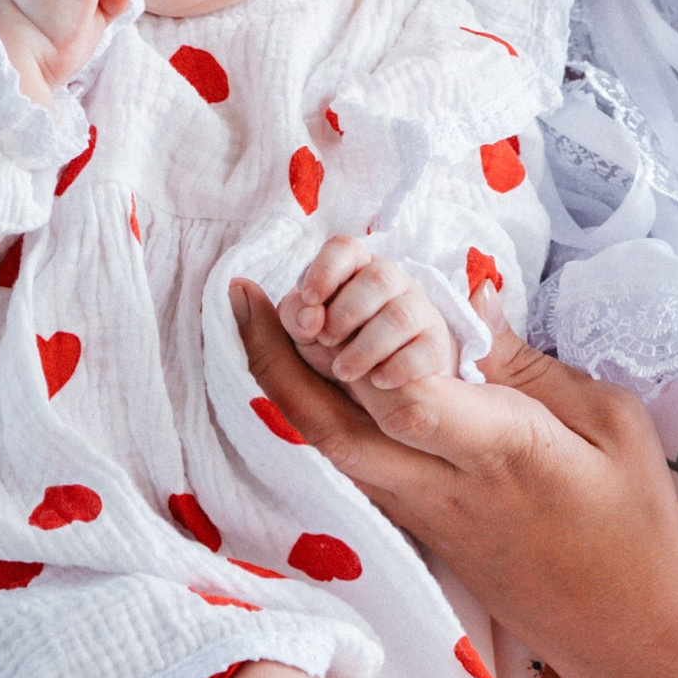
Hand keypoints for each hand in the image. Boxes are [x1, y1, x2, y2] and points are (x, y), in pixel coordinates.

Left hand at [233, 280, 677, 677]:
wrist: (628, 629)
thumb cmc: (634, 520)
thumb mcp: (611, 421)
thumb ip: (530, 364)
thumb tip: (467, 301)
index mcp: (502, 452)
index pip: (409, 403)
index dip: (360, 351)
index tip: (325, 291)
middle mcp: (443, 487)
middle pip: (336, 429)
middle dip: (279, 361)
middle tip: (243, 296)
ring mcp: (422, 517)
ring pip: (332, 452)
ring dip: (286, 388)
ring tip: (260, 322)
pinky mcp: (419, 532)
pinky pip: (352, 470)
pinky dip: (318, 419)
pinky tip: (303, 378)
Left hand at [283, 233, 457, 439]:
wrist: (388, 427)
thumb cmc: (336, 387)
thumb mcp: (296, 366)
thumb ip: (270, 337)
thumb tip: (237, 288)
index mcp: (348, 285)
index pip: (344, 250)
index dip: (325, 272)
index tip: (310, 304)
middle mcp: (389, 294)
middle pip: (377, 274)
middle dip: (345, 311)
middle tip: (327, 343)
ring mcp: (420, 322)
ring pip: (402, 310)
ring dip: (366, 344)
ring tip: (347, 373)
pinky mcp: (440, 356)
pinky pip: (427, 348)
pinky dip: (399, 367)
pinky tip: (380, 383)